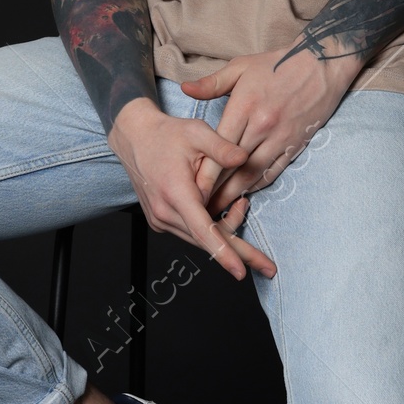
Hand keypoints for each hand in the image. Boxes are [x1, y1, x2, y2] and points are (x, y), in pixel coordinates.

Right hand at [108, 98, 277, 280]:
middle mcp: (165, 212)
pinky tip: (225, 207)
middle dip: (239, 253)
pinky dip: (212, 226)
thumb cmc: (166, 135)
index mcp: (175, 193)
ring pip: (201, 238)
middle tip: (268, 268)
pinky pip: (192, 232)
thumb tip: (244, 158)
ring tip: (243, 205)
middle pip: (207, 241)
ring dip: (226, 231)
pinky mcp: (161, 221)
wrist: (135, 138)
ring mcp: (161, 220)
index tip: (240, 271)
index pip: (202, 231)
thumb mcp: (197, 132)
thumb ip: (222, 147)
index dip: (223, 252)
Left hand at [179, 45, 353, 215]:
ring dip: (235, 193)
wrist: (322, 63)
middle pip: (233, 166)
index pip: (219, 146)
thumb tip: (185, 90)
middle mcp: (262, 125)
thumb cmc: (278, 64)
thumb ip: (212, 83)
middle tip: (199, 205)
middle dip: (215, 189)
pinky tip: (244, 195)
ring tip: (218, 208)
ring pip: (252, 173)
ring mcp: (280, 137)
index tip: (191, 187)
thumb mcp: (241, 66)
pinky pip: (273, 171)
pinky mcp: (294, 144)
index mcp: (245, 105)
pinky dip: (257, 185)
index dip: (205, 170)